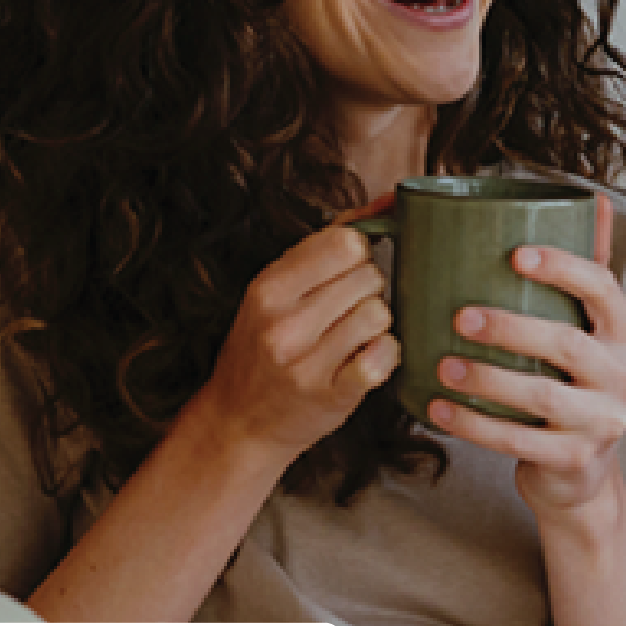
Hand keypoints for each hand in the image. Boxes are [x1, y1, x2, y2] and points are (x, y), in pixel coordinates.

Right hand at [191, 197, 399, 470]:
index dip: (358, 253)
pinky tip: (367, 360)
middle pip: (369, 276)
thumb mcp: (275, 292)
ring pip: (380, 314)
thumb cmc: (263, 349)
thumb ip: (325, 247)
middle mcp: (283, 323)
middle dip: (369, 290)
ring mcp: (306, 363)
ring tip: (353, 337)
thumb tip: (388, 202)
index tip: (349, 270)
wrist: (238, 423)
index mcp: (268, 288)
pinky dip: (385, 356)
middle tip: (347, 310)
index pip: (345, 242)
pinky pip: (383, 357)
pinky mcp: (331, 396)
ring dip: (377, 324)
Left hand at [426, 194, 625, 517]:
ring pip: (541, 395)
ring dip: (486, 378)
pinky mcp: (575, 459)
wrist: (579, 471)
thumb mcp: (590, 329)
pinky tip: (438, 408)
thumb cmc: (574, 383)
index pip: (603, 288)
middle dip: (510, 326)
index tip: (514, 254)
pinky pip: (518, 440)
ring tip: (443, 364)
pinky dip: (473, 425)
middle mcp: (625, 376)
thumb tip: (595, 198)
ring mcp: (603, 421)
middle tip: (460, 316)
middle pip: (567, 343)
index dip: (562, 268)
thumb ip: (589, 268)